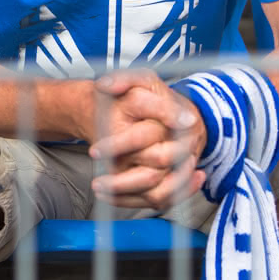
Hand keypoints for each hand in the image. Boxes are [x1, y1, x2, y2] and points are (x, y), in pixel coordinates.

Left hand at [87, 71, 206, 210]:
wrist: (160, 116)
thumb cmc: (145, 97)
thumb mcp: (138, 80)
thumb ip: (122, 78)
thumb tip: (105, 84)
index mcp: (178, 117)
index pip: (151, 135)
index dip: (121, 144)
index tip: (94, 151)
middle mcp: (185, 143)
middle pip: (158, 162)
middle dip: (124, 169)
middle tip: (93, 171)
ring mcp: (183, 165)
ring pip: (161, 190)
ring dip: (126, 191)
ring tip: (98, 186)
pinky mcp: (176, 182)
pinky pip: (159, 200)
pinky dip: (132, 201)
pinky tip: (108, 196)